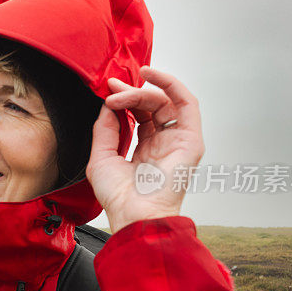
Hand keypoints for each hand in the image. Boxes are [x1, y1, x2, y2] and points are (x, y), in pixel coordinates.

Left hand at [87, 66, 204, 233]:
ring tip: (121, 90)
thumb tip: (107, 105)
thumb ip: (104, 129)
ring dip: (142, 91)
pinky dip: (171, 84)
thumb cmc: (119, 197)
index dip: (123, 100)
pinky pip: (187, 103)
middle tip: (112, 87)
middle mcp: (163, 144)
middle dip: (130, 92)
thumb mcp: (101, 157)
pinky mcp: (191, 140)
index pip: (137, 115)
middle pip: (150, 106)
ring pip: (165, 102)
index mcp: (145, 150)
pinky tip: (151, 77)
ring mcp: (178, 141)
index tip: (107, 90)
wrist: (133, 214)